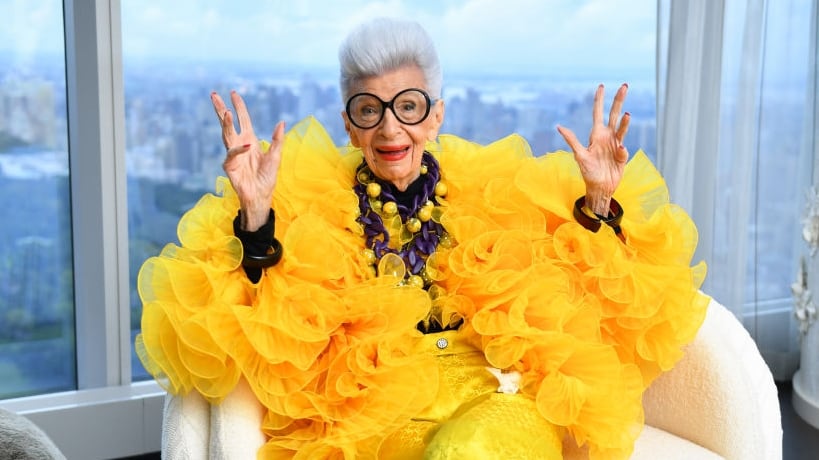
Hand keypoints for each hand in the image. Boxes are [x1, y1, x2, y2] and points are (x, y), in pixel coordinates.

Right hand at [211, 90, 284, 230]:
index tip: (234, 93)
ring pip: (227, 135)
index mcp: (250, 140)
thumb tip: (282, 122)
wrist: (261, 196)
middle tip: (214, 95)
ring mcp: (233, 154)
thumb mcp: (275, 157)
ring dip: (226, 124)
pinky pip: (233, 154)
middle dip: (221, 109)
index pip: (243, 119)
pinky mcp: (230, 166)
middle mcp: (239, 144)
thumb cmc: (267, 178)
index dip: (239, 106)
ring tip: (226, 113)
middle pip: (228, 123)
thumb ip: (277, 140)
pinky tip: (247, 146)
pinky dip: (240, 150)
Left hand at [557, 83, 629, 214]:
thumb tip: (559, 126)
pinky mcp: (623, 155)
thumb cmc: (587, 171)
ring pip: (622, 127)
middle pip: (613, 114)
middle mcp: (607, 136)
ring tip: (627, 114)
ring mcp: (616, 144)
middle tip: (624, 86)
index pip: (598, 113)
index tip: (601, 86)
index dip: (599, 100)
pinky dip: (621, 149)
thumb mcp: (579, 155)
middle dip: (618, 100)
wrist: (599, 187)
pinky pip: (623, 149)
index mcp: (596, 135)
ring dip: (625, 121)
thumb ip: (572, 140)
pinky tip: (619, 150)